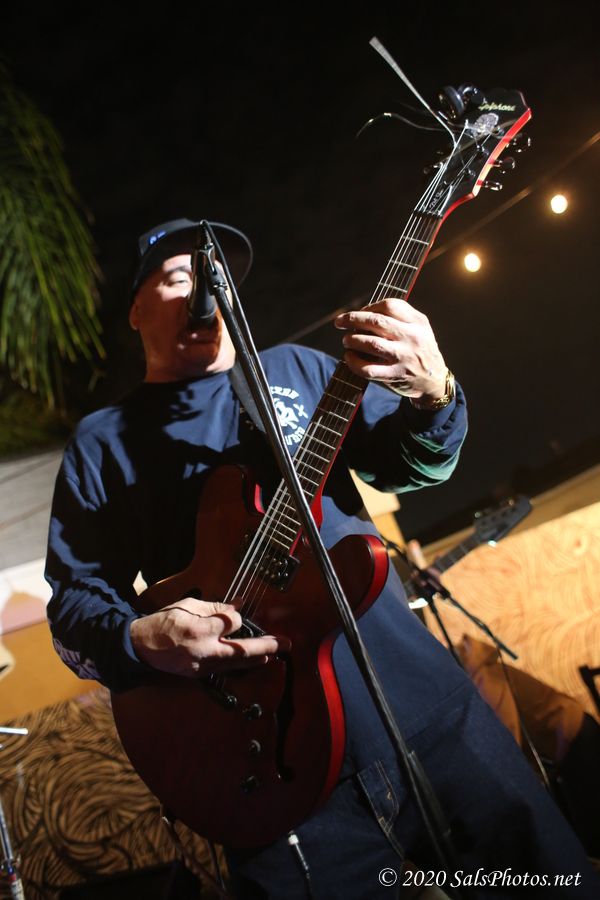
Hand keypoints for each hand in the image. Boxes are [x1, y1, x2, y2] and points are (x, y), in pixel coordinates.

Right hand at [130, 597, 289, 677]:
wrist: (140, 646)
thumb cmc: (162, 622)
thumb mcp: (187, 606)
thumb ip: (214, 607)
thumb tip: (238, 605)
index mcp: (199, 629)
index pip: (231, 623)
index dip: (238, 617)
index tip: (239, 614)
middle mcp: (202, 650)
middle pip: (242, 650)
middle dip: (267, 647)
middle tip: (285, 644)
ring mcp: (201, 666)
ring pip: (236, 664)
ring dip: (257, 659)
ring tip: (274, 654)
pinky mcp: (198, 675)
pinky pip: (224, 671)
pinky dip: (240, 665)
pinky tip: (251, 662)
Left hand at [335, 298, 446, 401]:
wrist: (434, 380)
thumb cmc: (420, 349)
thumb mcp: (420, 328)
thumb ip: (399, 316)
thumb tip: (364, 312)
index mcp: (418, 322)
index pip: (390, 306)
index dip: (369, 307)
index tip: (360, 312)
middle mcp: (412, 338)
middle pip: (377, 322)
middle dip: (353, 319)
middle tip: (340, 322)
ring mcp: (403, 357)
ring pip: (372, 344)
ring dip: (353, 340)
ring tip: (346, 340)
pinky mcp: (395, 375)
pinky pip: (369, 369)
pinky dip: (354, 362)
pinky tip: (349, 357)